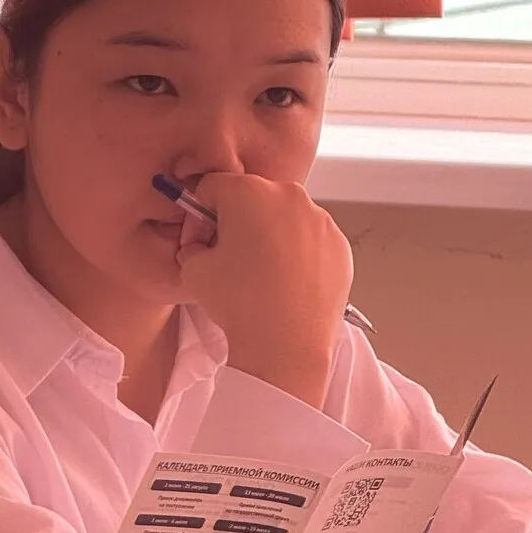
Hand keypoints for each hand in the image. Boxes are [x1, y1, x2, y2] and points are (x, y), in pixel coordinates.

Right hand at [175, 173, 353, 408]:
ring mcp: (319, 219)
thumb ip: (192, 243)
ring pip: (282, 216)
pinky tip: (283, 280)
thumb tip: (202, 241)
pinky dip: (294, 251)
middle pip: (251, 196)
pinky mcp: (339, 244)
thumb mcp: (192, 269)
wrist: (285, 346)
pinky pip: (308, 237)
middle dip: (235, 220)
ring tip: (258, 273)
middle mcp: (289, 196)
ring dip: (267, 234)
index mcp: (249, 193)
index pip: (212, 186)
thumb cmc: (240, 304)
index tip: (199, 239)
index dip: (198, 214)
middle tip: (227, 255)